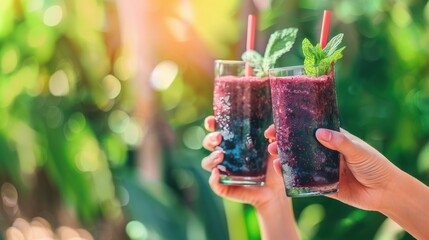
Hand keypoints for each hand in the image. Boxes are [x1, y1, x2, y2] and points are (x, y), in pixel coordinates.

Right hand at [201, 116, 284, 208]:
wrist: (279, 190)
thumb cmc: (275, 165)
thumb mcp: (278, 147)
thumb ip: (275, 136)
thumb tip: (268, 132)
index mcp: (234, 142)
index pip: (218, 129)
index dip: (211, 124)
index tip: (211, 121)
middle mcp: (226, 155)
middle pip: (208, 144)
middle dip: (210, 139)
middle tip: (219, 138)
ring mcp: (224, 171)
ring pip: (207, 163)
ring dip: (210, 158)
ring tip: (220, 156)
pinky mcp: (227, 188)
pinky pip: (215, 185)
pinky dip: (213, 180)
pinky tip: (217, 173)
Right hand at [265, 124, 400, 210]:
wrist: (385, 191)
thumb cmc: (374, 164)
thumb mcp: (357, 150)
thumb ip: (340, 142)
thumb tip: (319, 132)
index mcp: (333, 139)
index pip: (309, 129)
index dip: (293, 126)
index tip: (277, 124)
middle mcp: (324, 153)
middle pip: (300, 145)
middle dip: (283, 142)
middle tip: (270, 140)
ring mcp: (322, 169)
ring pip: (299, 163)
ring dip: (285, 158)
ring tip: (273, 155)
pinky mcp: (322, 185)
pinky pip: (304, 181)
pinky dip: (292, 177)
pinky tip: (282, 172)